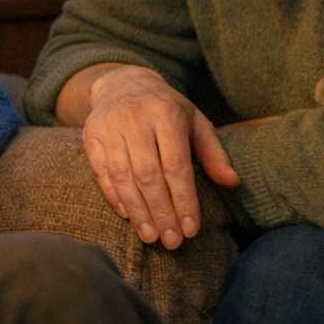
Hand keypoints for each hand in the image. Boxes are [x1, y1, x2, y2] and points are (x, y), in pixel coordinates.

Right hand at [75, 65, 239, 249]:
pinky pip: (100, 172)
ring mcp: (108, 125)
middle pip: (147, 174)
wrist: (123, 82)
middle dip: (161, 212)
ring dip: (137, 211)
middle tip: (171, 241)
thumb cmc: (167, 109)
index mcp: (165, 112)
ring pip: (121, 176)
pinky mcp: (90, 135)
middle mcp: (134, 117)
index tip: (190, 229)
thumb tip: (232, 182)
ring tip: (150, 236)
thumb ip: (213, 152)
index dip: (183, 200)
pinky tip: (128, 216)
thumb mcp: (195, 122)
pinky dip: (114, 196)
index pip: (175, 165)